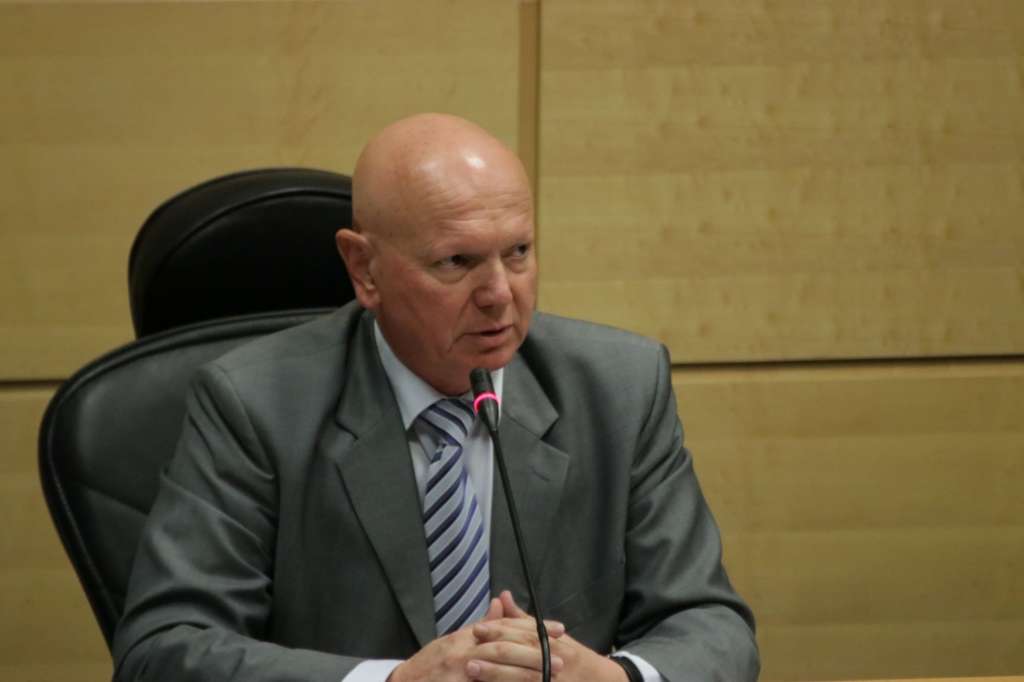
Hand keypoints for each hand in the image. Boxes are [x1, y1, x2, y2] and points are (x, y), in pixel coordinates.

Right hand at [389, 596, 566, 681]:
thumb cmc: (432, 663)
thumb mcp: (456, 639)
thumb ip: (483, 625)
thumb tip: (500, 604)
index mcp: (468, 637)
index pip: (505, 628)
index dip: (533, 629)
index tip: (558, 630)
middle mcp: (465, 651)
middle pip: (504, 647)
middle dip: (534, 650)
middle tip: (560, 655)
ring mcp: (461, 671)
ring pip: (497, 668)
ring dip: (525, 671)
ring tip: (549, 674)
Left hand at [467, 593, 626, 681]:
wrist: (600, 681)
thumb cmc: (572, 656)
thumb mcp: (551, 635)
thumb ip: (522, 619)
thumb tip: (501, 596)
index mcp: (550, 641)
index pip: (520, 632)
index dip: (497, 630)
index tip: (476, 629)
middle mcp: (551, 659)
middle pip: (517, 653)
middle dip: (492, 652)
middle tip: (468, 654)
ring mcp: (549, 678)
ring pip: (519, 675)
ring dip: (494, 674)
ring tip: (471, 671)